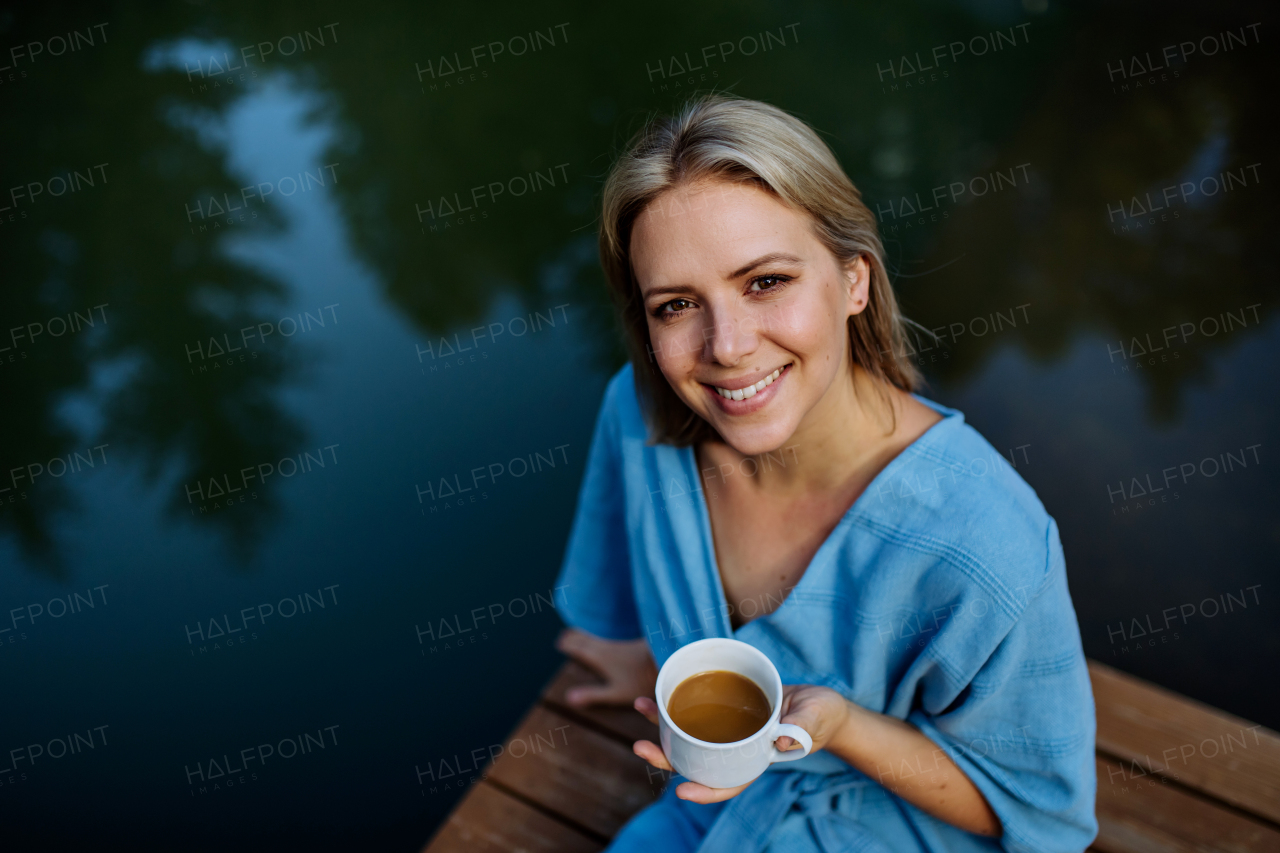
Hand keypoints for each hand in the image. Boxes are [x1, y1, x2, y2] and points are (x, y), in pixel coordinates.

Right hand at [554, 628, 657, 707]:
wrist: (666, 658)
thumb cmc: (641, 679)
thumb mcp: (615, 692)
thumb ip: (592, 694)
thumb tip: (568, 697)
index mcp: (599, 657)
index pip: (578, 647)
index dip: (568, 644)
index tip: (559, 643)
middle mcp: (607, 647)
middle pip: (586, 639)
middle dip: (574, 637)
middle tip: (565, 636)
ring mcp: (620, 645)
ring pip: (598, 639)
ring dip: (587, 638)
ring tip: (581, 638)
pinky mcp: (632, 645)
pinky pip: (610, 641)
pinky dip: (601, 641)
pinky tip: (609, 646)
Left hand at [629, 684, 850, 803]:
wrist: (820, 702)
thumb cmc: (820, 716)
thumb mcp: (815, 719)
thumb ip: (802, 728)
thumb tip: (785, 741)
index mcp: (756, 759)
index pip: (728, 781)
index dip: (705, 790)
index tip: (681, 791)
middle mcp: (736, 749)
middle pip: (697, 760)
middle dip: (667, 757)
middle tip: (640, 746)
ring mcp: (728, 730)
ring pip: (690, 735)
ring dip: (663, 724)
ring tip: (641, 706)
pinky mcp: (726, 708)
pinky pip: (697, 710)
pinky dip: (677, 702)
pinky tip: (661, 688)